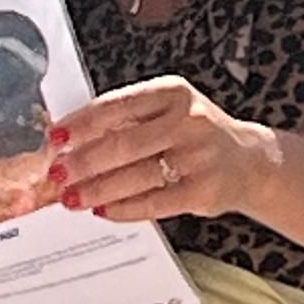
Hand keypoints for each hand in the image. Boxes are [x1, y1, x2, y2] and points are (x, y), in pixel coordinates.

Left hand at [48, 75, 270, 221]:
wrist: (248, 161)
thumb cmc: (194, 133)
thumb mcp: (168, 110)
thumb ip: (127, 119)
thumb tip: (71, 139)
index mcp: (172, 92)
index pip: (116, 105)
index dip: (81, 124)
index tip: (54, 138)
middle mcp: (188, 120)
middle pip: (123, 143)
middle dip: (83, 162)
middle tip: (57, 175)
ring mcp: (198, 157)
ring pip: (135, 176)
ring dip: (97, 189)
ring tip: (71, 197)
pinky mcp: (203, 191)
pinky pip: (154, 203)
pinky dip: (123, 208)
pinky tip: (102, 210)